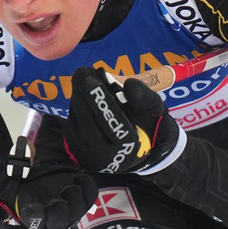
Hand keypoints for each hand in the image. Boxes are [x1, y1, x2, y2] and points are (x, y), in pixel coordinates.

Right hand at [0, 135, 97, 228]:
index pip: (35, 220)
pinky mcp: (81, 198)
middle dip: (59, 211)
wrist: (41, 189)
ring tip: (68, 186)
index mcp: (33, 215)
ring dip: (74, 199)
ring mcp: (69, 209)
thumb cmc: (22, 193)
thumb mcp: (6, 183)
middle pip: (59, 220)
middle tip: (56, 199)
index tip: (32, 207)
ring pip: (78, 210)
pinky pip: (89, 196)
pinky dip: (87, 187)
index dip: (35, 216)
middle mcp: (53, 216)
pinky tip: (78, 177)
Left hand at [63, 66, 184, 175]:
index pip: (112, 123)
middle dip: (82, 96)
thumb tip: (129, 84)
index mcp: (129, 146)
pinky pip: (71, 128)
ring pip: (77, 126)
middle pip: (88, 125)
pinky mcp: (79, 154)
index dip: (100, 100)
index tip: (91, 77)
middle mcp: (107, 156)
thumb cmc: (150, 124)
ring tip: (82, 77)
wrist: (143, 149)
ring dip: (76, 99)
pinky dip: (74, 108)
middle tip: (82, 71)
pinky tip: (80, 93)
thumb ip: (144, 97)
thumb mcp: (156, 109)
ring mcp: (90, 157)